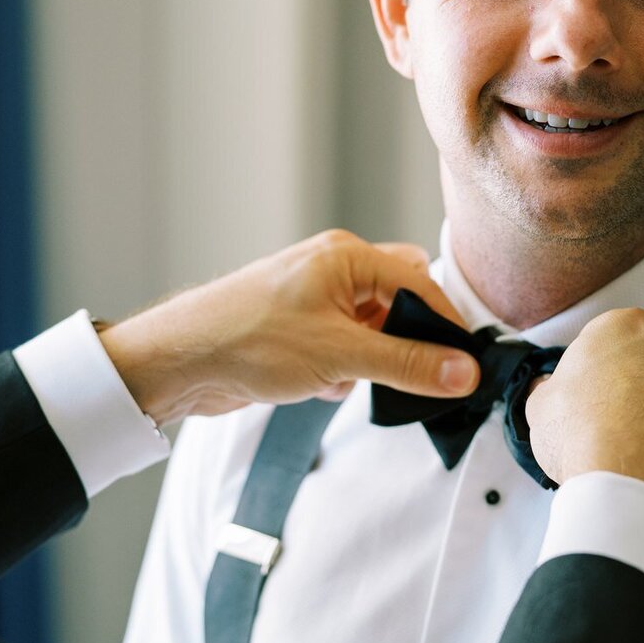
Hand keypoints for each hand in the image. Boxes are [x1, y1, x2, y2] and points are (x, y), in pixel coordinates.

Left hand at [97, 229, 480, 423]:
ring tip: (345, 379)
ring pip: (373, 331)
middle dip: (402, 342)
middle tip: (401, 373)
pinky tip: (318, 386)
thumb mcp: (340, 355)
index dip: (444, 326)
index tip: (463, 367)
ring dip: (369, 363)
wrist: (179, 363)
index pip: (420, 283)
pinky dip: (341, 373)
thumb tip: (462, 372)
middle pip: (399, 301)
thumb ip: (407, 364)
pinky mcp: (299, 331)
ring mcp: (315, 300)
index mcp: (347, 256)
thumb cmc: (247, 339)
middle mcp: (333, 270)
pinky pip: (345, 350)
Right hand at [525, 308, 643, 530]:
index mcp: (626, 328)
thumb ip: (549, 391)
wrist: (634, 488)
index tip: (577, 394)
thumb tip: (548, 393)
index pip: (603, 339)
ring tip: (622, 452)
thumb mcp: (541, 406)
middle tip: (598, 422)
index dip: (587, 370)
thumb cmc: (587, 435)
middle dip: (625, 389)